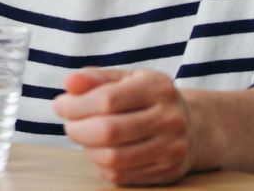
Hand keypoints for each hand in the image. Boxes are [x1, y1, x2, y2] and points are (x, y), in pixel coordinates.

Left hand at [52, 68, 207, 185]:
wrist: (193, 126)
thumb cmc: (148, 98)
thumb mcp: (126, 78)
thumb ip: (96, 78)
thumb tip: (69, 82)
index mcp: (157, 88)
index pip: (107, 100)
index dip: (76, 105)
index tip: (60, 105)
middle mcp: (169, 118)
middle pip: (109, 131)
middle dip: (77, 128)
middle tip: (69, 123)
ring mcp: (171, 148)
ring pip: (113, 158)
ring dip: (87, 148)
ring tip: (83, 136)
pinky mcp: (168, 172)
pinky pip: (121, 175)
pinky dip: (100, 164)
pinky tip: (100, 150)